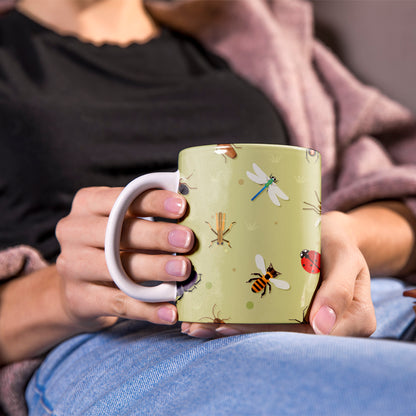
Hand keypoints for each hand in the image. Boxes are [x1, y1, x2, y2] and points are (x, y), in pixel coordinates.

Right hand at [56, 186, 192, 330]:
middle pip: (117, 232)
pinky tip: (171, 311)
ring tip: (184, 270)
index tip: (182, 206)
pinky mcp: (79, 299)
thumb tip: (190, 209)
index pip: (121, 198)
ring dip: (155, 269)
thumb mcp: (122, 223)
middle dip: (157, 236)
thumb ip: (146, 213)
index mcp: (86, 203)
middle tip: (188, 240)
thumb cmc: (111, 245)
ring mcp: (72, 267)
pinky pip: (118, 304)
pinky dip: (147, 309)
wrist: (78, 289)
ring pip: (118, 268)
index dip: (153, 201)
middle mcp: (73, 231)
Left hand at [181, 211, 375, 337]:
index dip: (267, 333)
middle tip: (200, 327)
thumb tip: (320, 327)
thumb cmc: (341, 242)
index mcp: (353, 320)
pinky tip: (208, 315)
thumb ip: (339, 289)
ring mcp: (307, 320)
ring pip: (268, 330)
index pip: (307, 335)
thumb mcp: (346, 257)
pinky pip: (264, 317)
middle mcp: (328, 327)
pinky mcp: (290, 310)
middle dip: (239, 333)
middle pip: (282, 336)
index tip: (230, 326)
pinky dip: (237, 317)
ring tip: (194, 325)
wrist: (334, 234)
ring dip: (231, 329)